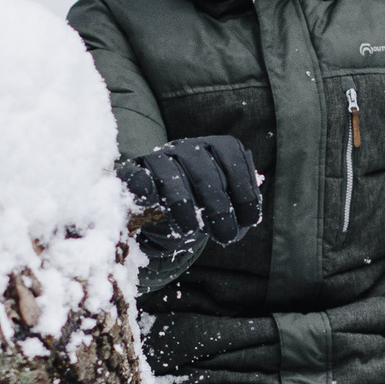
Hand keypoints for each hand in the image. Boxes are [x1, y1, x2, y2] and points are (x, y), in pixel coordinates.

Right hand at [117, 135, 262, 258]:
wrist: (166, 214)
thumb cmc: (205, 209)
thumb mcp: (229, 208)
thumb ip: (241, 211)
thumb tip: (247, 219)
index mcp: (216, 148)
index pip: (233, 160)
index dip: (244, 191)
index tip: (250, 220)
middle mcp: (188, 147)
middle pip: (204, 171)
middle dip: (218, 207)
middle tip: (225, 236)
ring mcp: (160, 157)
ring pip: (170, 174)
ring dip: (183, 204)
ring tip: (191, 231)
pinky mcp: (135, 171)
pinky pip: (136, 175)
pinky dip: (141, 186)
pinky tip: (149, 200)